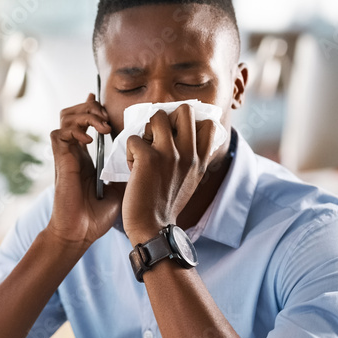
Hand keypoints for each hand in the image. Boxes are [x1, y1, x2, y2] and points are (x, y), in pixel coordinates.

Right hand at [46, 93, 123, 247]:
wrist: (81, 234)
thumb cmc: (98, 216)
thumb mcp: (122, 187)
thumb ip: (129, 168)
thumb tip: (148, 155)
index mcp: (87, 156)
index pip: (86, 122)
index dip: (95, 110)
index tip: (108, 108)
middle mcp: (75, 152)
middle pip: (74, 112)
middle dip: (91, 108)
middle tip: (107, 118)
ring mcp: (66, 155)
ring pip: (66, 117)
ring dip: (86, 115)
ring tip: (102, 126)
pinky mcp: (61, 162)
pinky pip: (59, 134)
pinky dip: (75, 131)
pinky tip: (90, 141)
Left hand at [122, 104, 216, 244]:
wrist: (152, 227)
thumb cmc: (166, 203)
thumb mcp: (190, 179)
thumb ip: (192, 157)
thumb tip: (185, 132)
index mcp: (200, 160)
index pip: (207, 123)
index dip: (189, 124)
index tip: (177, 137)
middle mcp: (189, 154)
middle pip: (183, 110)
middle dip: (167, 119)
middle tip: (158, 139)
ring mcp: (169, 154)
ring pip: (157, 117)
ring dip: (146, 132)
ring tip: (144, 151)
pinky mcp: (148, 158)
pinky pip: (134, 138)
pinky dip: (130, 151)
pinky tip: (134, 168)